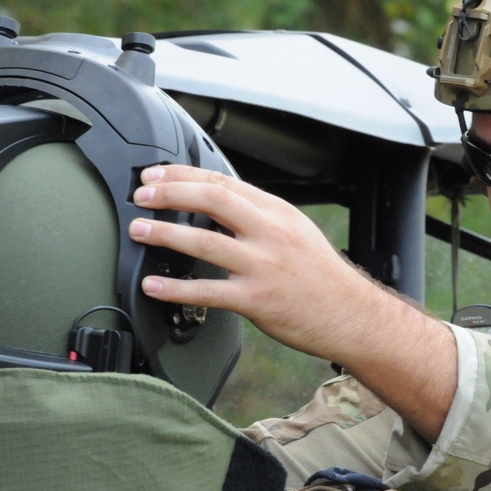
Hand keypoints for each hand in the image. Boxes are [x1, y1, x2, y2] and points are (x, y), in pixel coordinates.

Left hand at [130, 164, 376, 360]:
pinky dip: (174, 288)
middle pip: (211, 199)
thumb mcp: (297, 232)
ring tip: (139, 231)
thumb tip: (220, 205)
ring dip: (164, 233)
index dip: (184, 175)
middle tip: (141, 196)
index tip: (157, 176)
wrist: (351, 315)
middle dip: (169, 193)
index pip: (224, 181)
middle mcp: (270, 233)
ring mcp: (262, 266)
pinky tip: (153, 285)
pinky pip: (206, 291)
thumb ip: (260, 217)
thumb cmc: (323, 278)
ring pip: (204, 240)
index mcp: (277, 212)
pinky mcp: (256, 300)